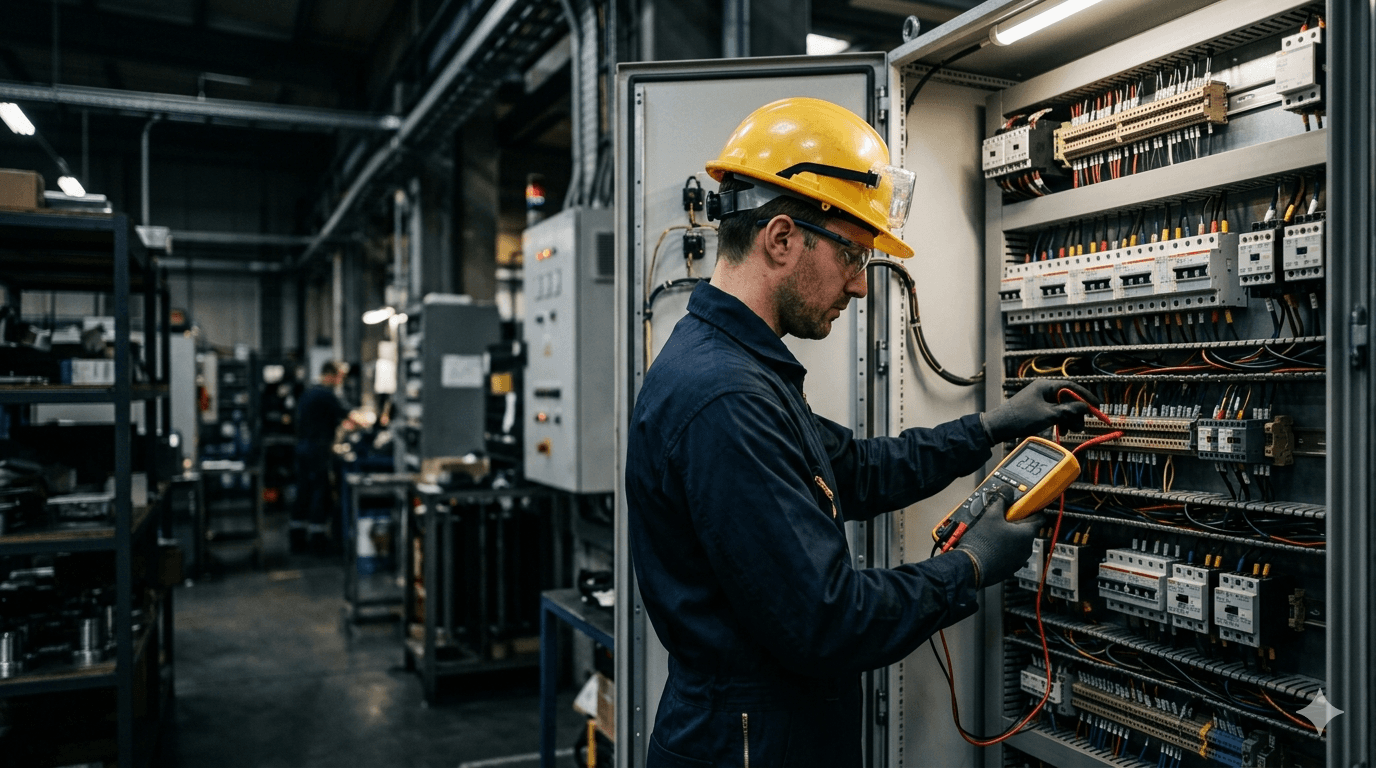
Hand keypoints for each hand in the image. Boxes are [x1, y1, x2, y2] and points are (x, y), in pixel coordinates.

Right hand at [954, 489, 1044, 587]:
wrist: (970, 567)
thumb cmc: (982, 543)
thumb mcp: (990, 515)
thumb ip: (1001, 500)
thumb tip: (1006, 490)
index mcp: (1027, 534)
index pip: (1039, 517)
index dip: (1030, 509)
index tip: (1021, 506)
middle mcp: (1027, 548)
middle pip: (1026, 530)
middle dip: (1015, 522)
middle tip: (1001, 517)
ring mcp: (1018, 560)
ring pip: (1017, 543)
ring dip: (1008, 536)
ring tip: (992, 532)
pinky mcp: (1009, 569)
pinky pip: (1010, 554)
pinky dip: (1003, 548)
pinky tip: (989, 544)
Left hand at [982, 379, 1098, 442]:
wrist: (999, 426)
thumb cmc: (1021, 418)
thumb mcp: (1048, 415)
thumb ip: (1068, 410)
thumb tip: (1085, 406)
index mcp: (1046, 385)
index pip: (1071, 387)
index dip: (1086, 396)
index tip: (1097, 407)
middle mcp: (1043, 390)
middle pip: (1068, 398)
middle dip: (1076, 412)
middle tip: (1082, 425)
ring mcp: (1040, 399)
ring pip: (1061, 407)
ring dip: (1069, 418)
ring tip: (1073, 430)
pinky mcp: (1037, 409)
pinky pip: (1054, 412)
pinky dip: (1061, 420)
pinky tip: (1064, 429)